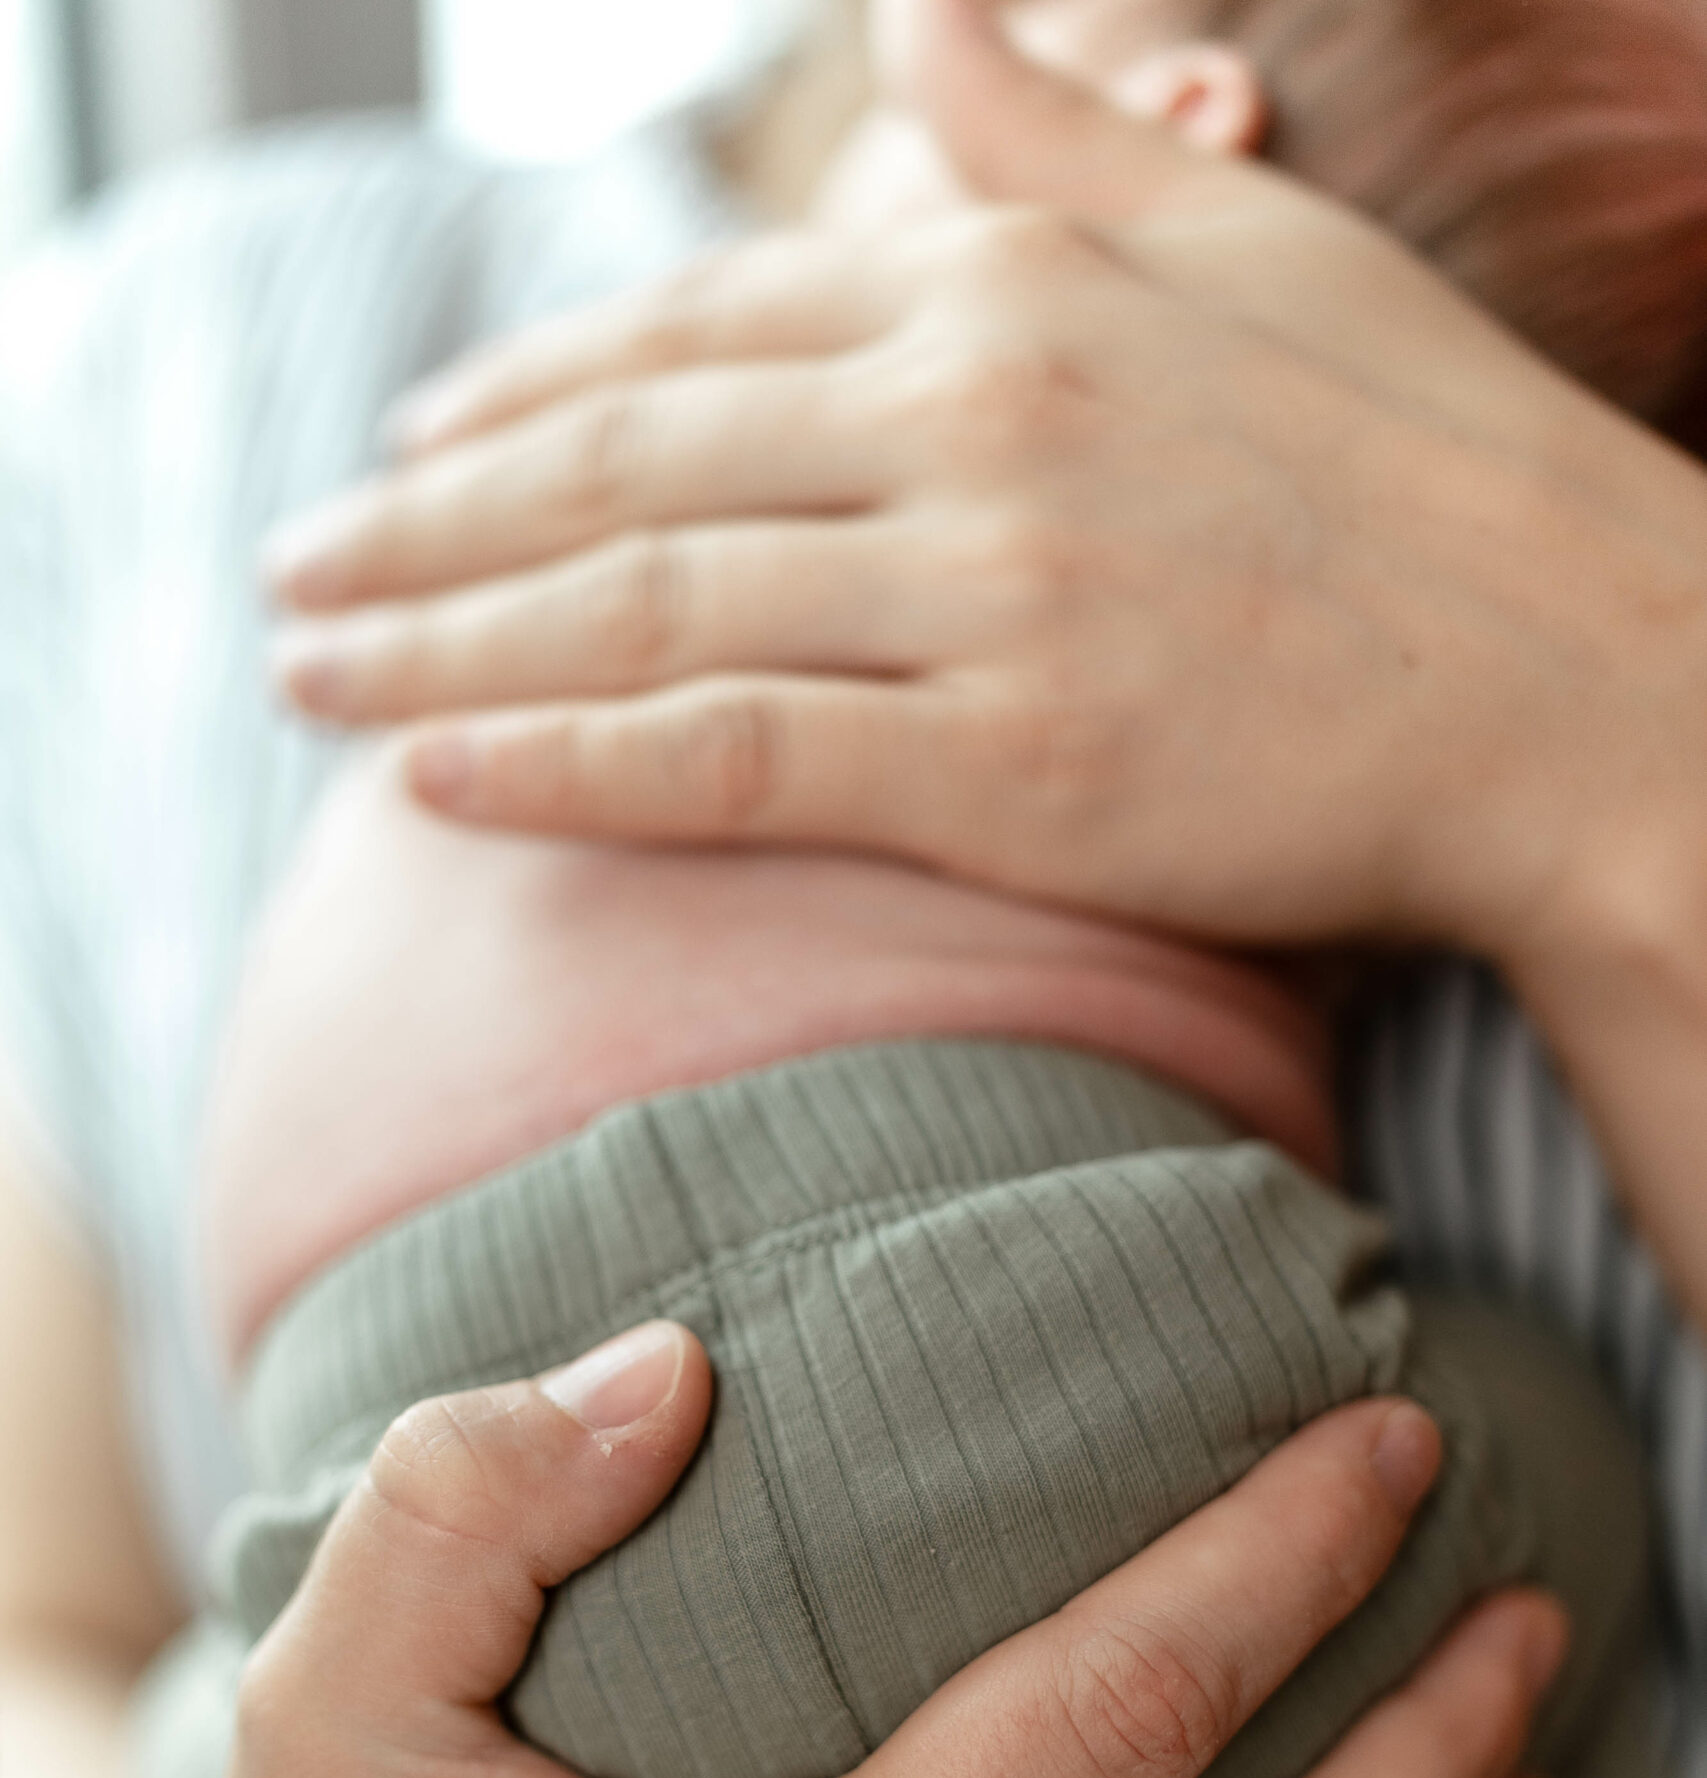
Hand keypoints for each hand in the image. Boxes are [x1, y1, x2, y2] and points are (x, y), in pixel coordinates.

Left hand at [261, 0, 1706, 966]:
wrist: (1580, 684)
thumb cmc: (1425, 474)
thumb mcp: (1241, 246)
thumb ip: (1051, 139)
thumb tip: (924, 18)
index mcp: (1008, 288)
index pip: (695, 341)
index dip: (522, 399)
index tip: (408, 455)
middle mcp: (969, 423)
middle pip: (622, 469)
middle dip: (429, 523)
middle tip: (294, 578)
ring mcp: (983, 598)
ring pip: (641, 605)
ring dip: (443, 640)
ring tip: (309, 674)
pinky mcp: (1005, 770)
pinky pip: (730, 759)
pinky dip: (566, 764)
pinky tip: (433, 777)